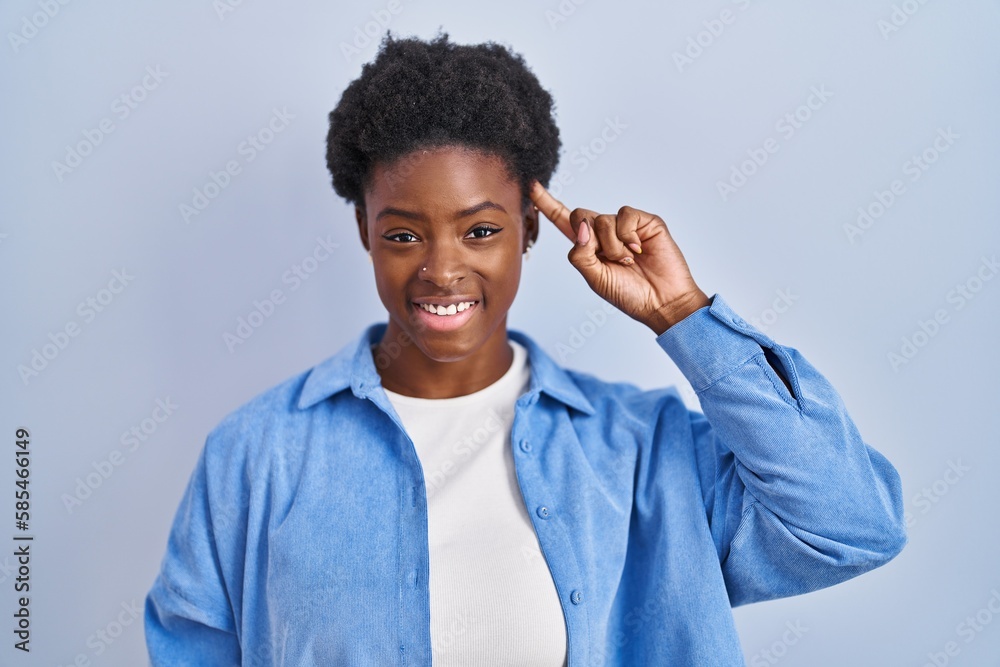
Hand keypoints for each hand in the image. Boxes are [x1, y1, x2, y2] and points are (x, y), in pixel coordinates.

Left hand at [530, 181, 709, 334]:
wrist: (662, 301)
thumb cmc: (630, 294)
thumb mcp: (595, 279)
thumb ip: (581, 255)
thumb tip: (581, 228)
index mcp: (588, 247)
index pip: (563, 221)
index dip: (547, 204)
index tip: (532, 187)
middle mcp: (605, 233)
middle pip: (579, 215)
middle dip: (589, 238)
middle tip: (609, 260)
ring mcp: (625, 226)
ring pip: (602, 219)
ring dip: (613, 247)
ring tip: (629, 261)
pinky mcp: (645, 221)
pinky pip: (625, 215)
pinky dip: (629, 236)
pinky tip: (639, 250)